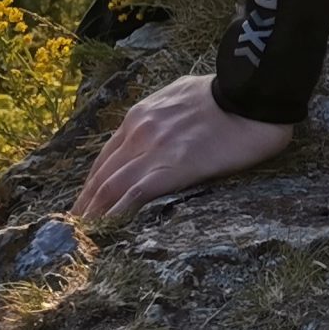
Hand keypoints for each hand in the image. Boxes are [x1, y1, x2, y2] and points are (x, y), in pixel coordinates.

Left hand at [74, 73, 292, 220]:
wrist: (253, 93)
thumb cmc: (230, 92)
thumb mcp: (185, 91)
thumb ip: (166, 110)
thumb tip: (164, 122)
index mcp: (142, 114)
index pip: (107, 156)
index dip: (94, 182)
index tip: (88, 202)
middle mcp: (138, 131)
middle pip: (101, 175)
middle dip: (85, 203)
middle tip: (75, 229)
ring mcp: (152, 150)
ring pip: (109, 188)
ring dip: (93, 214)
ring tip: (83, 238)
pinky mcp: (170, 168)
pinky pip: (132, 196)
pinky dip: (116, 215)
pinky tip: (107, 232)